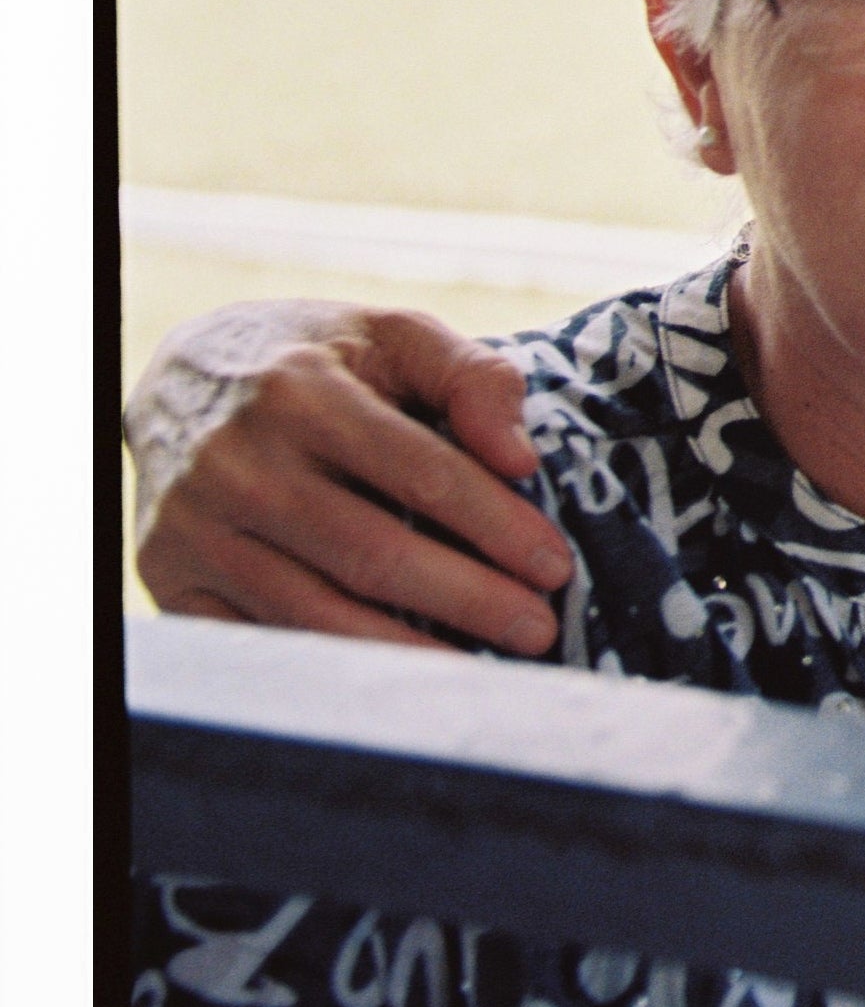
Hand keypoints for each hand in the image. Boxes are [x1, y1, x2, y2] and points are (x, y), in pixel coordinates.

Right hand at [129, 300, 573, 653]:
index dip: (495, 524)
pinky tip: (395, 673)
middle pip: (371, 554)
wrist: (176, 378)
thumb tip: (520, 456)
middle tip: (537, 629)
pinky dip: (332, 662)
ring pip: (314, 611)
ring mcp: (192, 528)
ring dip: (408, 649)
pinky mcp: (168, 578)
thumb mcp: (392, 333)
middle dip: (467, 599)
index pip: (420, 472)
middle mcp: (236, 463)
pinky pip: (259, 638)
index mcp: (299, 391)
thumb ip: (470, 376)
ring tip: (481, 666)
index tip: (554, 566)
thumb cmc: (316, 359)